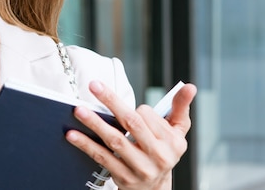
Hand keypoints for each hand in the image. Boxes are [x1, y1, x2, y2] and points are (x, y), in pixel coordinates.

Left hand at [66, 81, 196, 189]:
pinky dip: (86, 145)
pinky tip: (73, 134)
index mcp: (172, 142)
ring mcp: (139, 168)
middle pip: (132, 123)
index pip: (148, 116)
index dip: (136, 108)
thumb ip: (180, 107)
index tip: (130, 107)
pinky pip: (102, 158)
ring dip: (95, 124)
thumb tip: (191, 86)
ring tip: (79, 110)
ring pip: (115, 141)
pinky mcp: (123, 177)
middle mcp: (158, 155)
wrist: (155, 189)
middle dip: (112, 102)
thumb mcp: (178, 132)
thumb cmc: (164, 151)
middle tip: (94, 85)